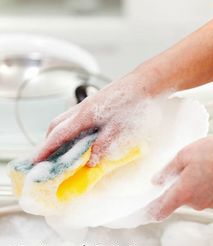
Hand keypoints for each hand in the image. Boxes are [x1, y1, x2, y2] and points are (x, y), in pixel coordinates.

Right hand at [33, 71, 149, 165]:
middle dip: (48, 143)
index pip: (58, 135)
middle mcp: (82, 109)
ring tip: (60, 151)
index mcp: (85, 116)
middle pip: (56, 126)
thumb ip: (104, 146)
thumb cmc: (135, 105)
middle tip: (46, 159)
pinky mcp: (94, 105)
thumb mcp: (120, 130)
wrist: (145, 84)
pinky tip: (78, 138)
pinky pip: (74, 118)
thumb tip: (91, 162)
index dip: (45, 150)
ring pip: (64, 121)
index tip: (35, 161)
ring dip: (58, 136)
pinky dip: (69, 130)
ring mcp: (87, 105)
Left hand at [148, 135, 212, 220]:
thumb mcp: (184, 156)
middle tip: (178, 171)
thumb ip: (167, 170)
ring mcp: (207, 202)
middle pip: (176, 200)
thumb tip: (156, 180)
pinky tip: (206, 171)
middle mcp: (194, 202)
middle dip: (174, 187)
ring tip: (197, 167)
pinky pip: (202, 195)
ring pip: (190, 196)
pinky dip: (200, 186)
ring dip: (189, 185)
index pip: (161, 210)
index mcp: (182, 193)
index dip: (152, 211)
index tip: (145, 211)